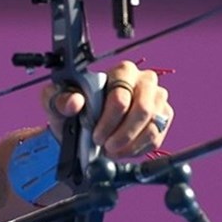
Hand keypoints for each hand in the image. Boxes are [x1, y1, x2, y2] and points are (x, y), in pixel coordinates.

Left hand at [41, 60, 171, 158]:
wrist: (83, 128)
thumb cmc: (74, 110)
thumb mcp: (58, 102)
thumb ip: (60, 98)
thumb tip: (74, 101)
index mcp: (123, 70)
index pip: (121, 95)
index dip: (108, 120)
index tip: (96, 136)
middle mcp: (145, 81)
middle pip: (143, 110)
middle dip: (123, 134)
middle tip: (106, 147)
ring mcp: (158, 100)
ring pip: (151, 127)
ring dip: (129, 145)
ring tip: (112, 151)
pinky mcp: (163, 118)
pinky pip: (156, 138)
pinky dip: (137, 150)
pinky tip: (122, 151)